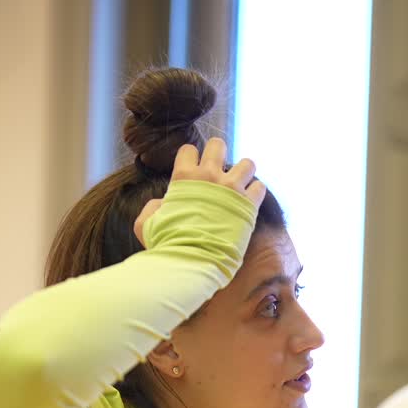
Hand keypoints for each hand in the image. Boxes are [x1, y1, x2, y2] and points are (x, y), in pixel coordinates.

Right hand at [133, 136, 265, 245]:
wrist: (193, 262)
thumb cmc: (167, 244)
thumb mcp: (147, 224)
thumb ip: (153, 208)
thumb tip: (162, 204)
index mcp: (184, 177)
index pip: (189, 150)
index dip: (191, 160)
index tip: (194, 174)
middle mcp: (209, 176)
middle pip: (218, 145)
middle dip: (218, 156)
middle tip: (218, 174)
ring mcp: (231, 189)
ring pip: (247, 163)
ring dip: (244, 172)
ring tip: (240, 185)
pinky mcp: (248, 205)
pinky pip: (260, 187)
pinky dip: (256, 193)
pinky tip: (250, 202)